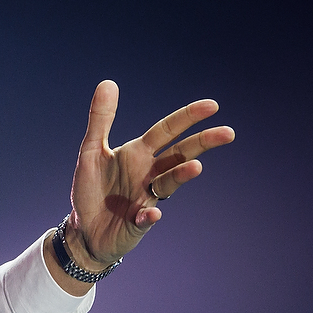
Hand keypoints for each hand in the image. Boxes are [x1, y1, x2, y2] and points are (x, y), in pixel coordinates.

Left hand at [65, 80, 234, 270]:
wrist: (84, 231)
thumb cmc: (91, 190)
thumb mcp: (92, 151)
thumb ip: (100, 120)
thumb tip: (107, 82)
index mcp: (139, 154)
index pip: (167, 130)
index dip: (187, 117)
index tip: (212, 106)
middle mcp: (149, 174)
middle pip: (180, 154)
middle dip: (203, 143)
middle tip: (228, 133)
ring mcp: (146, 199)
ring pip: (169, 185)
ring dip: (181, 176)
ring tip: (196, 167)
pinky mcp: (138, 223)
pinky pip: (147, 219)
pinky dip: (150, 216)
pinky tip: (152, 214)